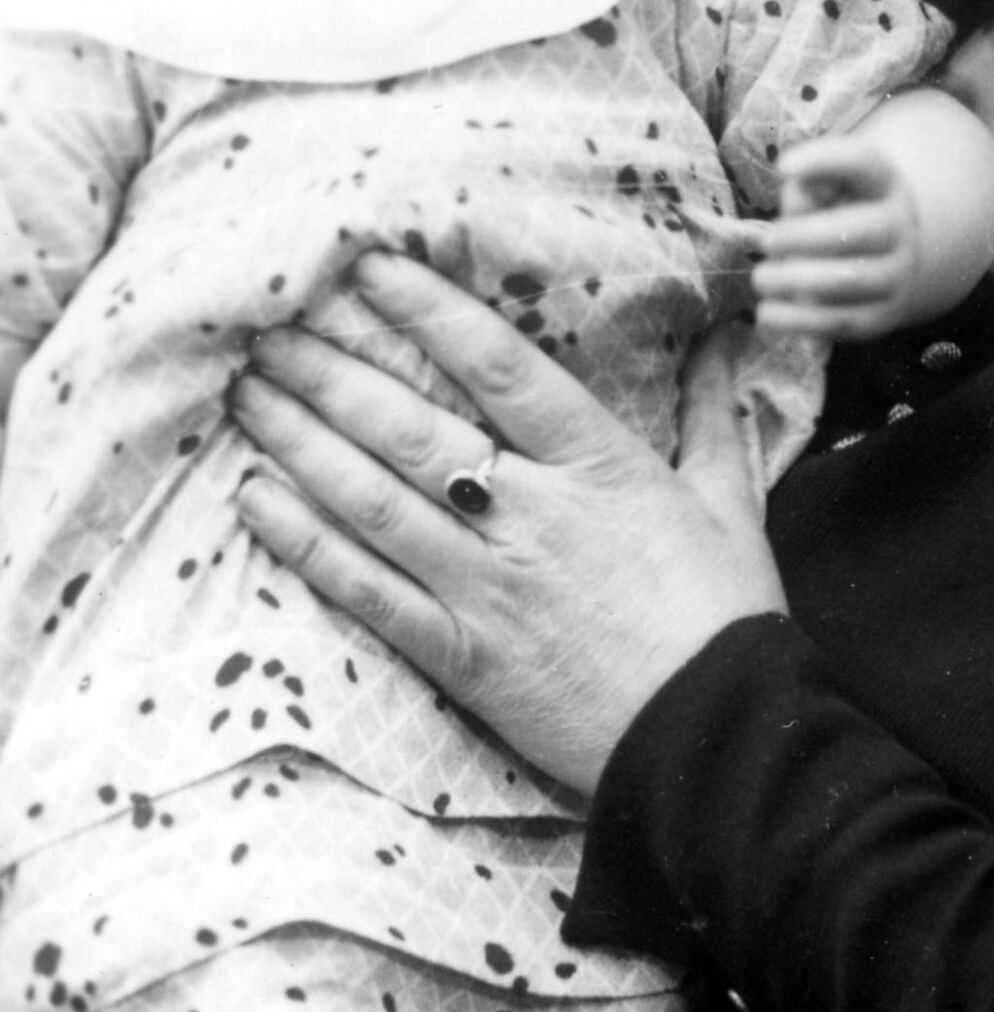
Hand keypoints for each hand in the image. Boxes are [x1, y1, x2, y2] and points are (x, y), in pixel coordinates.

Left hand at [231, 253, 785, 795]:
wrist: (716, 741)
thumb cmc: (727, 616)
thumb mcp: (729, 500)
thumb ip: (710, 410)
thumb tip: (727, 332)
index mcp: (598, 464)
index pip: (500, 368)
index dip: (429, 312)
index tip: (369, 270)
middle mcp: (531, 515)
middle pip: (411, 429)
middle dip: (333, 373)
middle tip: (271, 331)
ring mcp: (487, 587)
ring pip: (374, 501)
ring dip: (301, 442)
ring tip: (248, 395)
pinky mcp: (460, 654)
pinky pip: (368, 591)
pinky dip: (306, 544)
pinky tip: (255, 502)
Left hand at [752, 135, 923, 340]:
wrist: (884, 254)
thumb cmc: (836, 210)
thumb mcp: (824, 186)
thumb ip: (807, 187)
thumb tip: (797, 207)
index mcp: (883, 183)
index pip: (863, 162)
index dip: (824, 160)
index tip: (782, 167)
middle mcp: (899, 227)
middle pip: (856, 231)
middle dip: (801, 238)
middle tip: (765, 243)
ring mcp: (897, 274)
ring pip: (850, 282)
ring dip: (796, 281)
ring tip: (761, 279)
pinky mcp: (884, 315)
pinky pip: (844, 323)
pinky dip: (801, 322)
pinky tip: (768, 314)